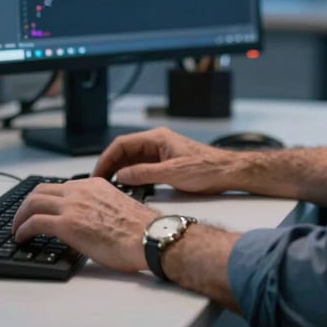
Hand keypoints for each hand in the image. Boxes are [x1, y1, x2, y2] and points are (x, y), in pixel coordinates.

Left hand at [11, 177, 157, 272]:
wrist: (148, 236)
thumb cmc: (140, 229)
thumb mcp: (116, 206)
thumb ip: (98, 207)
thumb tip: (89, 221)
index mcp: (93, 184)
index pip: (60, 186)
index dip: (45, 198)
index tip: (40, 209)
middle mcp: (80, 190)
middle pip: (40, 190)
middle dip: (26, 204)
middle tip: (22, 218)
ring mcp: (72, 205)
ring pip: (33, 202)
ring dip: (20, 216)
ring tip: (17, 229)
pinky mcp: (66, 224)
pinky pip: (34, 222)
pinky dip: (22, 229)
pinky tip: (21, 238)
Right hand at [92, 127, 240, 193]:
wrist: (228, 172)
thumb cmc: (207, 168)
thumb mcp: (172, 173)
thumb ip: (144, 173)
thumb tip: (122, 175)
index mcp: (157, 138)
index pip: (122, 144)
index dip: (107, 158)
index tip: (98, 172)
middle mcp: (157, 143)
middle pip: (125, 151)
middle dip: (111, 165)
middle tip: (100, 182)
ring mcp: (161, 153)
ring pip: (133, 160)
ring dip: (121, 172)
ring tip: (110, 187)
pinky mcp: (166, 164)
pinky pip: (142, 168)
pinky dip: (133, 177)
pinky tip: (128, 188)